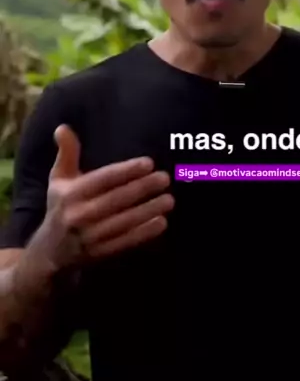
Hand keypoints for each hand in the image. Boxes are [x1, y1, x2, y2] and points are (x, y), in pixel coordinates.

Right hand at [29, 125, 173, 270]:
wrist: (49, 252)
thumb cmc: (60, 206)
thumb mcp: (58, 179)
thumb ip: (67, 152)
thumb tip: (63, 127)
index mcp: (70, 193)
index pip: (103, 179)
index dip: (126, 171)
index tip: (148, 163)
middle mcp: (79, 215)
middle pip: (116, 199)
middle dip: (143, 188)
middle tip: (165, 178)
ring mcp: (90, 237)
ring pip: (124, 222)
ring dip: (148, 210)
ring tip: (169, 199)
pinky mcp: (100, 253)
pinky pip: (125, 242)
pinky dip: (144, 233)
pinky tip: (161, 222)